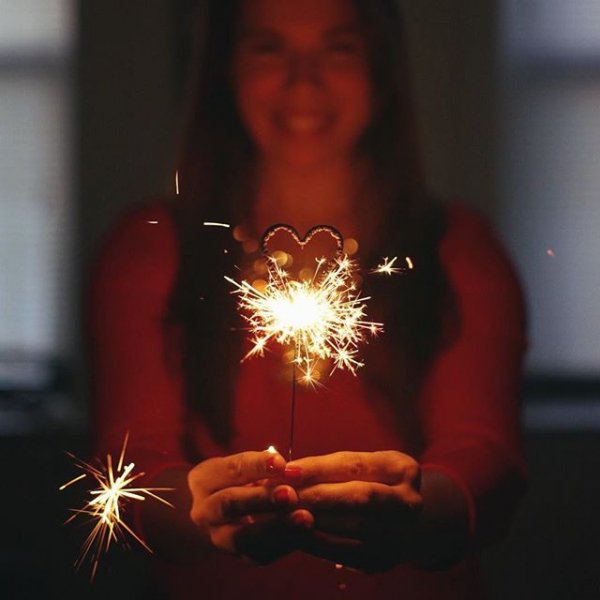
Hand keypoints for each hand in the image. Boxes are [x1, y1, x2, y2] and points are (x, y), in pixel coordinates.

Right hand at [188, 450, 312, 563]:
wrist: (218, 516)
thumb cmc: (237, 481)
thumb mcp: (241, 467)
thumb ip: (262, 466)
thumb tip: (289, 469)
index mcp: (205, 480)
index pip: (232, 470)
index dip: (257, 465)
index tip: (281, 462)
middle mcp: (205, 511)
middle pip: (230, 504)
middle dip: (262, 499)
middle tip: (290, 494)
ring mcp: (219, 538)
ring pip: (243, 537)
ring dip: (276, 527)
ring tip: (305, 518)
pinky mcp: (239, 556)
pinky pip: (260, 554)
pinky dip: (285, 544)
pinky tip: (306, 533)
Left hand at [286, 450, 421, 571]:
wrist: (404, 521)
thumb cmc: (372, 482)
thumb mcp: (363, 466)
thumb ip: (330, 468)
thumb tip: (286, 471)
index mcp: (402, 468)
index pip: (354, 465)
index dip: (318, 467)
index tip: (287, 470)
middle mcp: (409, 501)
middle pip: (358, 496)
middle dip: (316, 494)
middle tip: (282, 493)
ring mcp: (400, 533)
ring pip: (352, 526)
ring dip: (314, 519)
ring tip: (284, 511)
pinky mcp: (384, 560)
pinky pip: (345, 553)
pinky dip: (318, 543)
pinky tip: (295, 533)